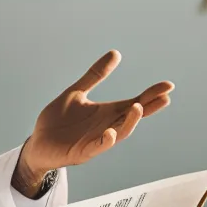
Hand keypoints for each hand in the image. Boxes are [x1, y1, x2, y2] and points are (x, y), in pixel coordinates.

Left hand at [13, 51, 172, 194]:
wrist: (38, 144)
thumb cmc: (58, 122)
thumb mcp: (77, 92)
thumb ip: (96, 75)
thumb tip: (116, 53)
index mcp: (108, 113)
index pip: (135, 102)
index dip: (151, 95)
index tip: (168, 86)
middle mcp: (107, 126)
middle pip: (133, 116)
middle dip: (149, 107)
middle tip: (164, 96)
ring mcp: (97, 140)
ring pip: (120, 133)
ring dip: (130, 122)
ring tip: (137, 107)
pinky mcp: (83, 153)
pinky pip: (98, 147)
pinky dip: (106, 141)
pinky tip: (111, 131)